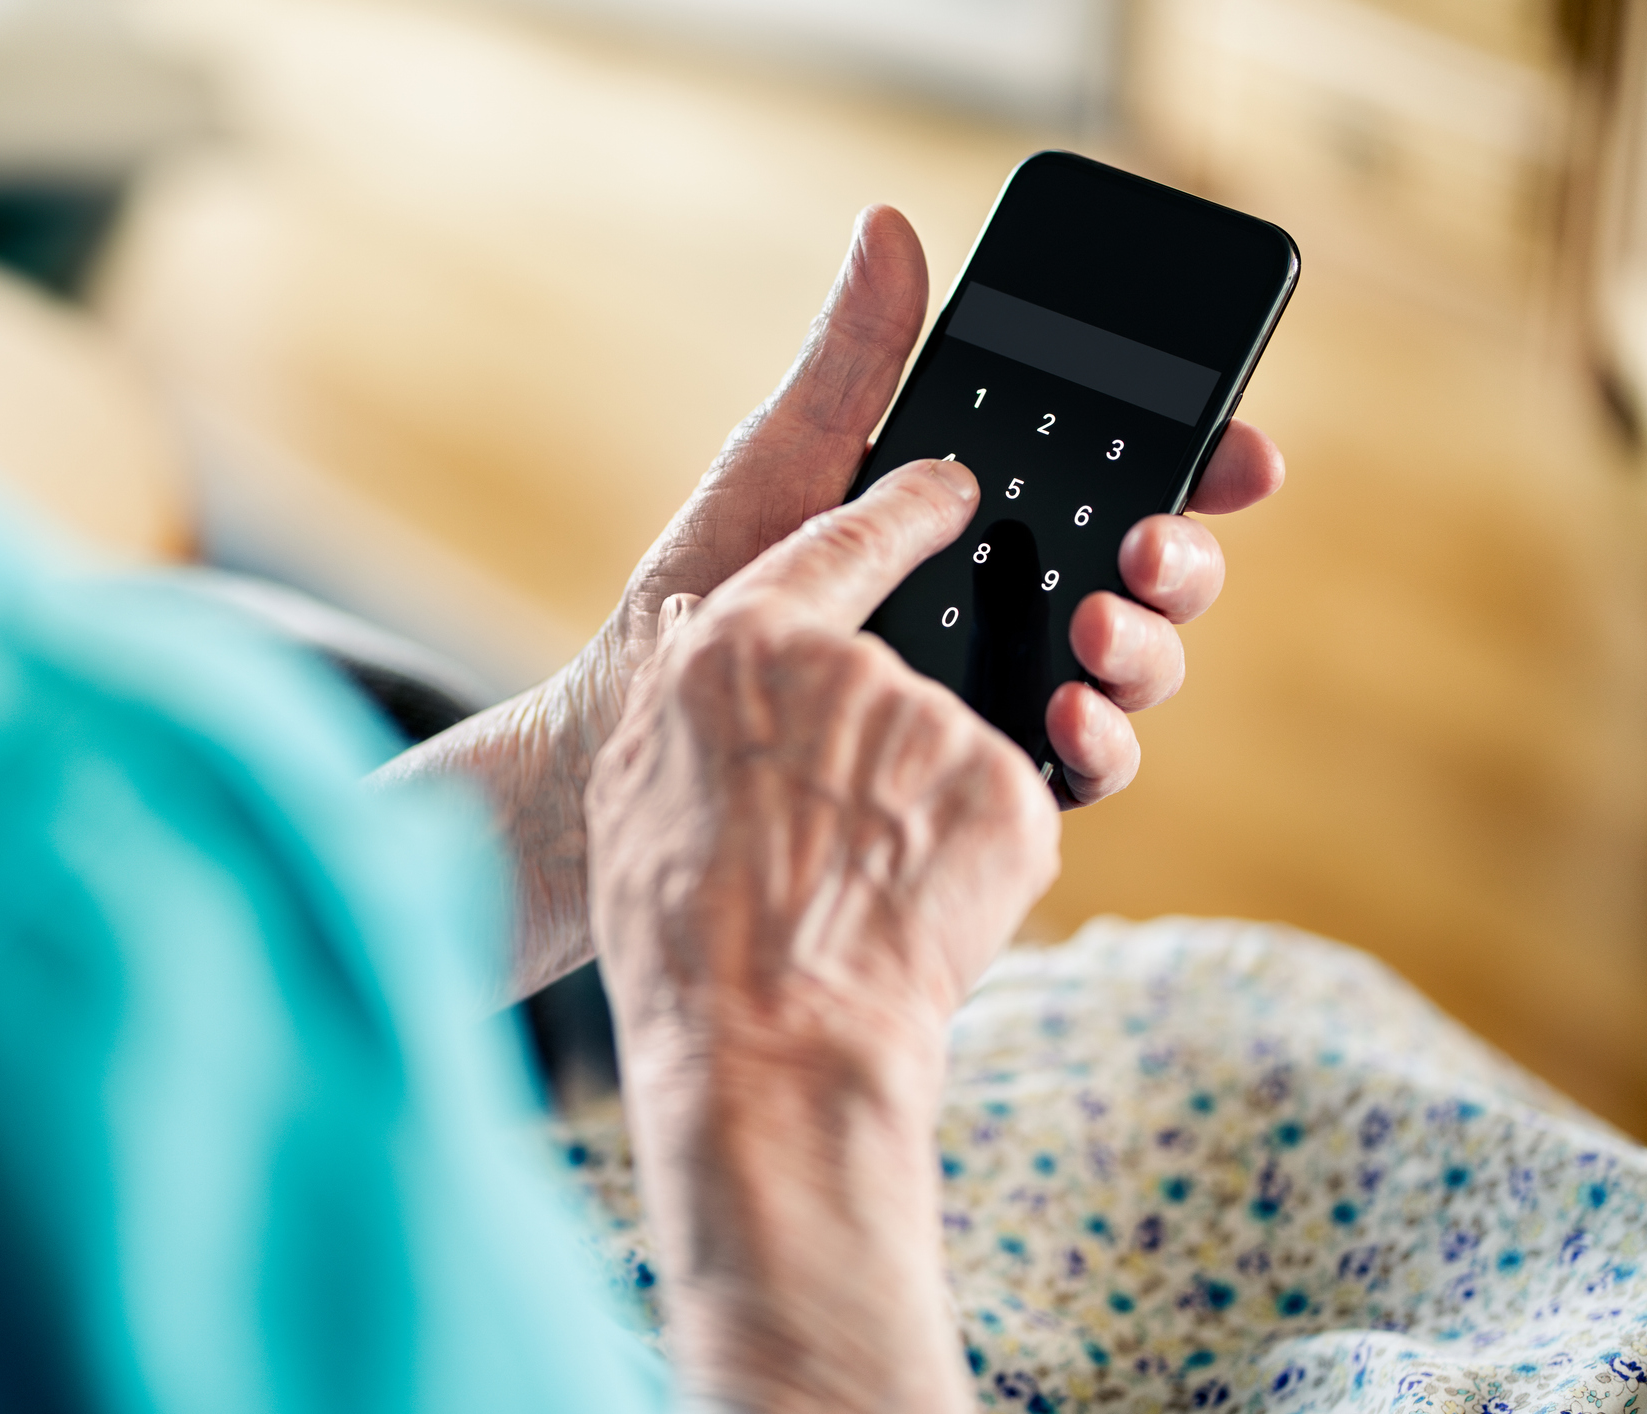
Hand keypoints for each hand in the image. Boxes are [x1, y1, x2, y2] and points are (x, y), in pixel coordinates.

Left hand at [378, 206, 1280, 999]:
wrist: (640, 730)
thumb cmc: (704, 589)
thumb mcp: (785, 465)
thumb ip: (854, 365)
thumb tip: (889, 228)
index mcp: (976, 514)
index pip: (1114, 475)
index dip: (1197, 458)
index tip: (1240, 450)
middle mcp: (1006, 598)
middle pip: (1149, 572)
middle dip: (1181, 556)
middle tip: (1148, 545)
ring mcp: (1000, 687)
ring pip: (1134, 666)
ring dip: (1150, 647)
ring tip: (1098, 628)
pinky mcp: (977, 770)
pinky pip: (1078, 764)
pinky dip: (1099, 743)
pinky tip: (1066, 716)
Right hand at [588, 456, 1058, 1413]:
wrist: (766, 1045)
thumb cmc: (681, 929)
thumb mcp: (637, 784)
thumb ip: (686, 688)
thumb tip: (703, 636)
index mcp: (742, 644)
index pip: (843, 538)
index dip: (901, 510)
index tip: (948, 491)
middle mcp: (851, 666)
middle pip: (894, 674)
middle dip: (874, 744)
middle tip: (833, 831)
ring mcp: (940, 726)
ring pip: (946, 750)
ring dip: (914, 811)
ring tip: (856, 893)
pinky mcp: (1010, 795)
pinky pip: (997, 809)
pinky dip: (963, 858)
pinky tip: (909, 914)